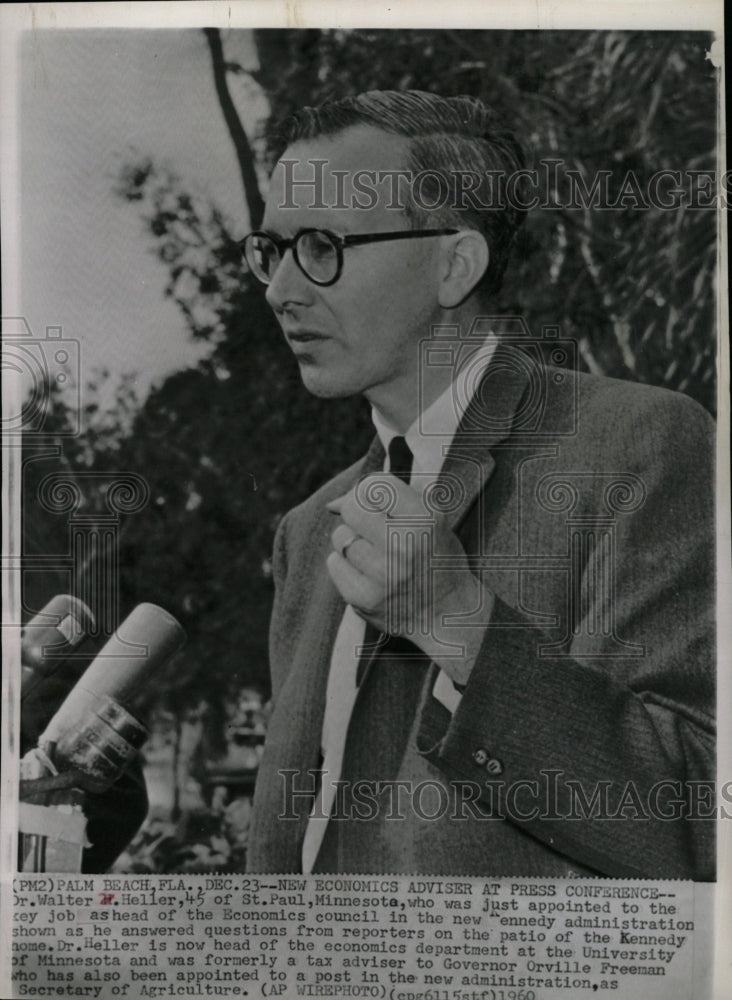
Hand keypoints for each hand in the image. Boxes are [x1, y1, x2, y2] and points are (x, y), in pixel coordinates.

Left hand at [325, 473, 491, 685]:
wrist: (448, 612)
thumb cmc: (436, 557)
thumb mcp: (431, 519)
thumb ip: (389, 498)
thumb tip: (332, 504)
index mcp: (424, 521)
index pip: (375, 485)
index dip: (370, 490)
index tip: (378, 503)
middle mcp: (403, 547)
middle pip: (352, 508)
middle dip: (357, 512)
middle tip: (371, 526)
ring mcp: (382, 576)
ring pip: (341, 536)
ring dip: (352, 541)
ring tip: (375, 553)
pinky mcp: (363, 599)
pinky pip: (334, 564)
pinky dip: (345, 565)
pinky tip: (367, 572)